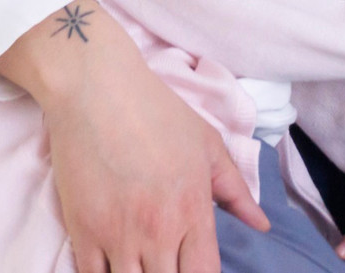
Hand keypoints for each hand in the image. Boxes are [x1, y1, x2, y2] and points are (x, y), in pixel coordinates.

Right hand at [0, 0, 269, 272]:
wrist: (96, 89)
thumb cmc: (156, 111)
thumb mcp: (207, 144)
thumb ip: (236, 190)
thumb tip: (262, 224)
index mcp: (193, 210)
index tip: (193, 267)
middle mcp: (158, 231)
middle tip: (167, 262)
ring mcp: (117, 235)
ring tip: (142, 263)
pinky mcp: (82, 231)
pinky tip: (113, 265)